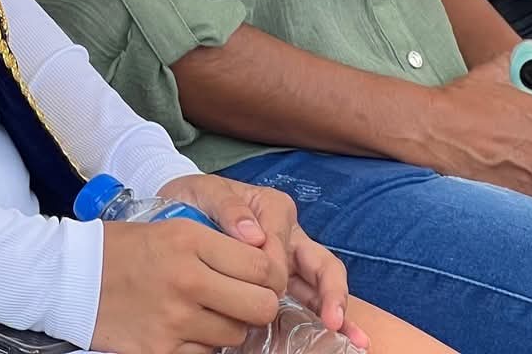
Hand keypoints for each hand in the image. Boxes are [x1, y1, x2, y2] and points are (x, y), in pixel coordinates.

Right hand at [90, 217, 278, 353]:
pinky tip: (183, 327)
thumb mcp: (169, 229)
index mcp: (188, 240)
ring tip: (205, 311)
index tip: (261, 277)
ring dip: (228, 325)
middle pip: (261, 306)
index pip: (262, 266)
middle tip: (243, 299)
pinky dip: (201, 343)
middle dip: (259, 304)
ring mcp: (175, 319)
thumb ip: (217, 245)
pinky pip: (207, 353)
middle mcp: (186, 280)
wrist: (68, 275)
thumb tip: (263, 270)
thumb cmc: (121, 248)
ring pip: (237, 335)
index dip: (270, 275)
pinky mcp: (162, 349)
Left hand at [159, 174, 367, 346]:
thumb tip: (252, 235)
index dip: (272, 265)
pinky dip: (331, 316)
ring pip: (323, 285)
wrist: (178, 210)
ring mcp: (291, 261)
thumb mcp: (206, 192)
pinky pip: (311, 299)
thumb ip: (228, 207)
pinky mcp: (284, 281)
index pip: (282, 244)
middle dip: (331, 292)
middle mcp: (290, 235)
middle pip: (321, 263)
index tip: (256, 282)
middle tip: (331, 319)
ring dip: (339, 311)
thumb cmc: (196, 198)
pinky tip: (348, 337)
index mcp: (273, 209)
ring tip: (353, 338)